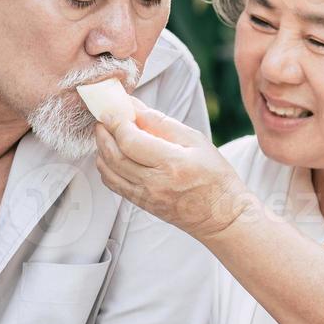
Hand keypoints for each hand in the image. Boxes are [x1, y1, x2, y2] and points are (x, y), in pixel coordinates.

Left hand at [93, 99, 250, 240]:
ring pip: (109, 171)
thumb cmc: (215, 176)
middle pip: (114, 155)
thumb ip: (162, 123)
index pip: (130, 141)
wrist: (222, 216)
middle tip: (104, 116)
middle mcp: (154, 183)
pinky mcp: (142, 204)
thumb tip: (135, 107)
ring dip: (101, 149)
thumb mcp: (195, 141)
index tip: (113, 108)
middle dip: (104, 132)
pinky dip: (106, 167)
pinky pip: (114, 184)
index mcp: (172, 164)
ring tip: (106, 132)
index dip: (116, 121)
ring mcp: (146, 196)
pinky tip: (110, 154)